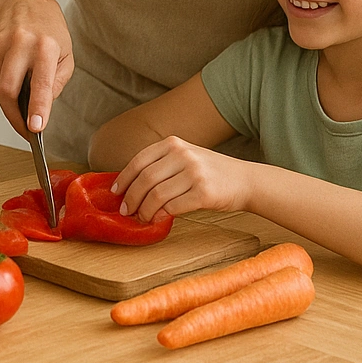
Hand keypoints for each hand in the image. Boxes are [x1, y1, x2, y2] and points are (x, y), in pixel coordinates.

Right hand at [0, 0, 73, 136]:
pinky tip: (11, 81)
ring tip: (20, 109)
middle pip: (8, 89)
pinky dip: (0, 86)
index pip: (40, 84)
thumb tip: (39, 110)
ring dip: (7, 103)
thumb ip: (56, 84)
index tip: (35, 129)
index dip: (37, 109)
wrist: (26, 2)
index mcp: (46, 46)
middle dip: (14, 116)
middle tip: (24, 129)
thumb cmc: (50, 32)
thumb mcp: (65, 55)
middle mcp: (21, 41)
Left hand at [111, 135, 252, 221]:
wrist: (246, 180)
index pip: (139, 160)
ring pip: (157, 195)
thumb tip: (130, 186)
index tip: (115, 191)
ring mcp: (194, 172)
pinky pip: (173, 206)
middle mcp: (183, 154)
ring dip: (145, 210)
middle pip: (145, 179)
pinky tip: (158, 218)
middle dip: (131, 198)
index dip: (124, 178)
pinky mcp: (204, 192)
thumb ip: (162, 165)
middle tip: (126, 210)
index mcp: (174, 144)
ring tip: (142, 217)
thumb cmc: (211, 172)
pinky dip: (161, 215)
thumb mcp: (186, 157)